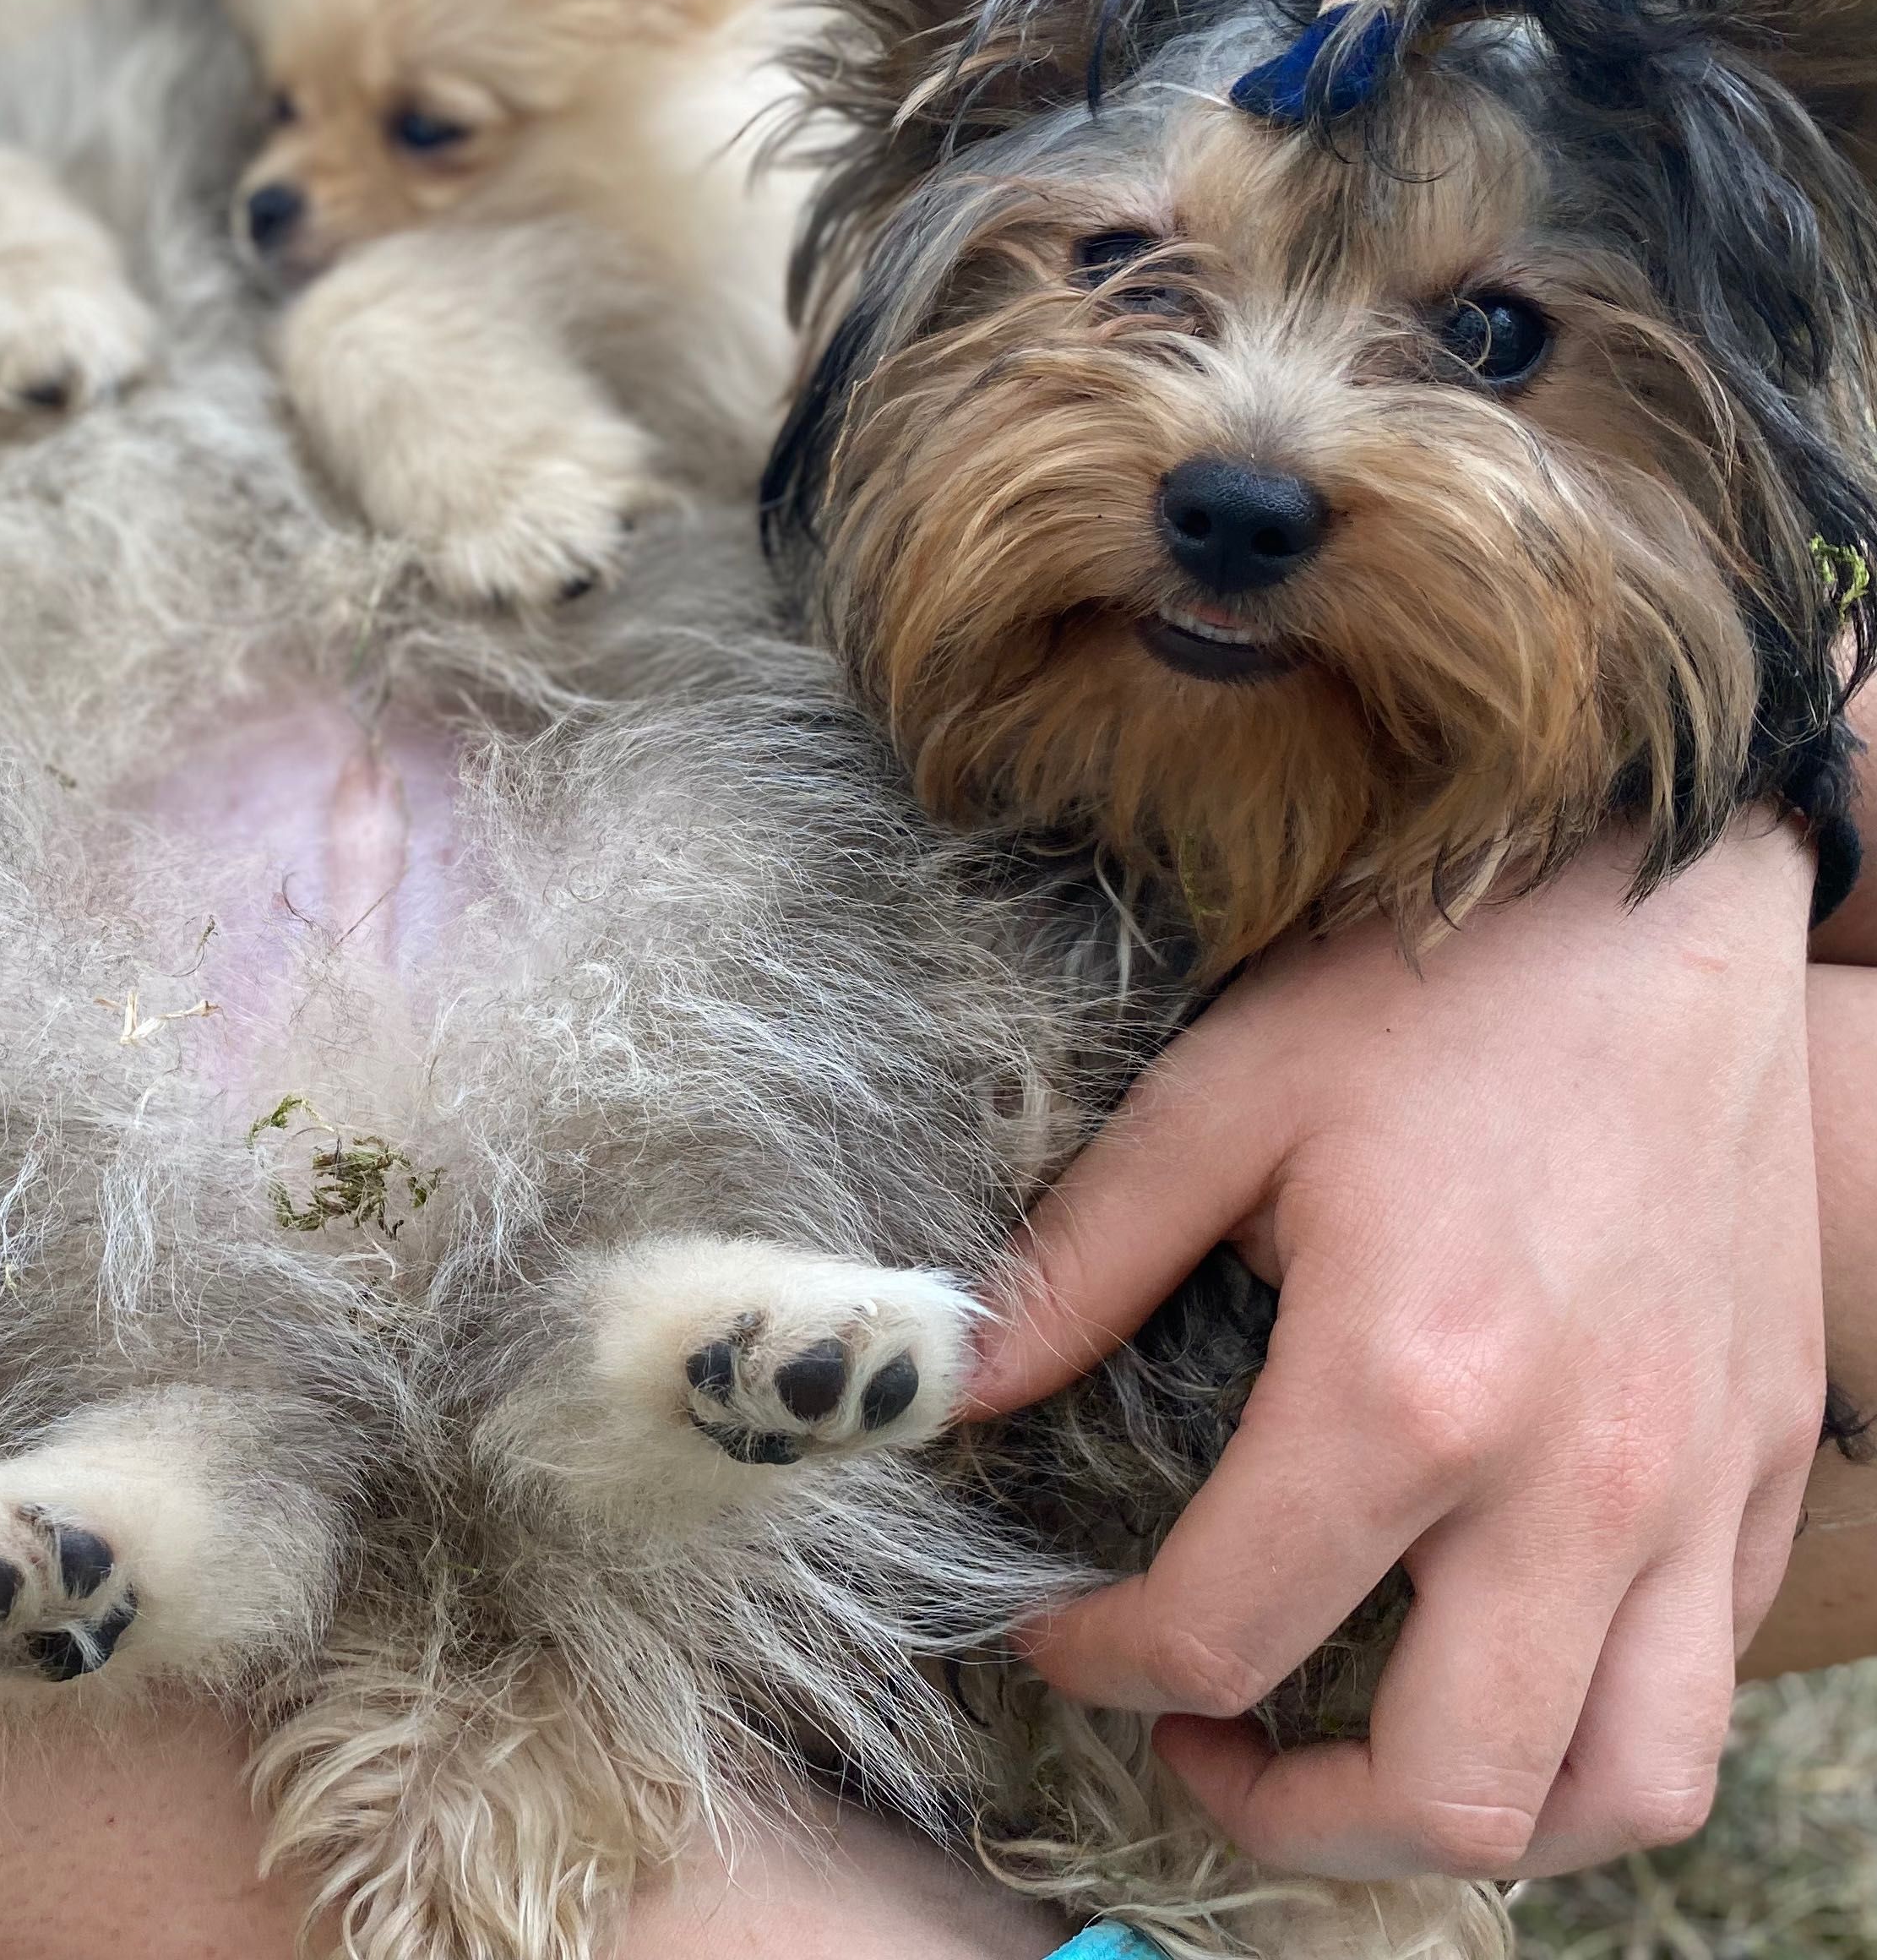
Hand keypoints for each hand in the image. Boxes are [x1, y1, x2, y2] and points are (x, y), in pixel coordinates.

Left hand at [968, 823, 1825, 1880]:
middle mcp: (1579, 1477)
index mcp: (1410, 1384)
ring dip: (1476, 1818)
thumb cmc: (1432, 988)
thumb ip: (1078, 1263)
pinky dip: (1595, 1722)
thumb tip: (947, 1380)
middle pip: (1453, 1793)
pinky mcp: (1770, 1464)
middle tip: (1201, 1738)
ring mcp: (1698, 1489)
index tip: (1054, 1632)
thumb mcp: (1220, 1097)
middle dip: (1296, 1816)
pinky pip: (1703, 1685)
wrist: (1662, 898)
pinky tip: (1485, 1642)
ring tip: (1358, 1746)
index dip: (1106, 1667)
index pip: (1231, 1632)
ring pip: (1623, 1790)